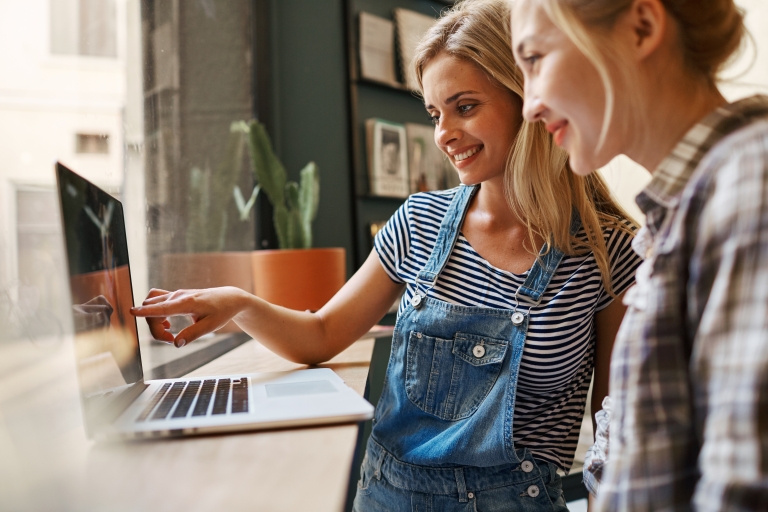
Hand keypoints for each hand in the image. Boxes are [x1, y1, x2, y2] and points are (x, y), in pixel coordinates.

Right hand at [130, 287, 248, 346]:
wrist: (229, 298)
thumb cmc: (221, 311)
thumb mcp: (211, 326)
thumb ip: (193, 334)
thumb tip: (176, 344)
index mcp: (187, 303)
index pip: (162, 307)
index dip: (146, 311)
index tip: (132, 312)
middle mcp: (177, 296)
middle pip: (152, 309)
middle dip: (155, 328)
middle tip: (171, 339)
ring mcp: (175, 294)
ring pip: (151, 304)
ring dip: (154, 320)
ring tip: (169, 331)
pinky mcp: (175, 296)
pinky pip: (156, 301)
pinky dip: (155, 313)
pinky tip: (168, 323)